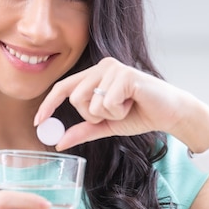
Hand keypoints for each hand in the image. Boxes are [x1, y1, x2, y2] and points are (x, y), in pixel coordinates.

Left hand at [35, 57, 208, 150]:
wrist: (170, 113)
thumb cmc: (140, 114)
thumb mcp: (107, 124)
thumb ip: (84, 130)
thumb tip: (59, 142)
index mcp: (96, 74)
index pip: (63, 86)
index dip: (48, 104)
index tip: (37, 122)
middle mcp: (103, 66)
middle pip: (75, 98)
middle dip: (91, 116)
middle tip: (112, 114)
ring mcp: (114, 68)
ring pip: (90, 103)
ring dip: (108, 115)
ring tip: (126, 107)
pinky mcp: (126, 75)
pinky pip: (107, 103)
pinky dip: (120, 111)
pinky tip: (134, 104)